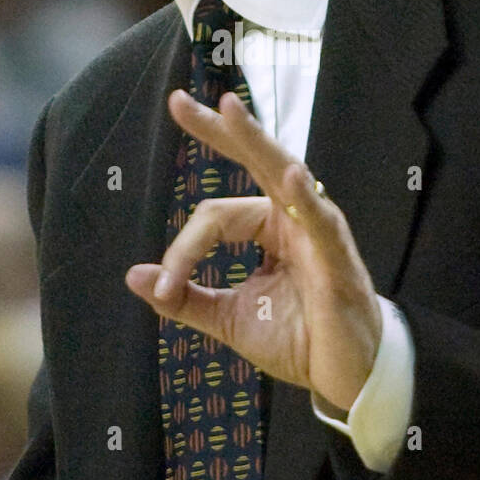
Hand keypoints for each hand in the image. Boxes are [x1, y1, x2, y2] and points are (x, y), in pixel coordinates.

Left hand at [125, 89, 382, 412]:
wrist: (345, 379)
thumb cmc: (299, 340)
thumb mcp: (229, 319)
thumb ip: (185, 297)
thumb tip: (134, 276)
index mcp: (270, 227)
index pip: (214, 216)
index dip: (181, 250)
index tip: (162, 286)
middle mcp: (294, 219)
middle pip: (254, 161)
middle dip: (218, 129)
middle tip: (178, 100)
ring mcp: (318, 234)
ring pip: (284, 175)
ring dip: (255, 142)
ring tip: (229, 108)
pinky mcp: (337, 261)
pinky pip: (321, 224)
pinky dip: (304, 200)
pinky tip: (289, 175)